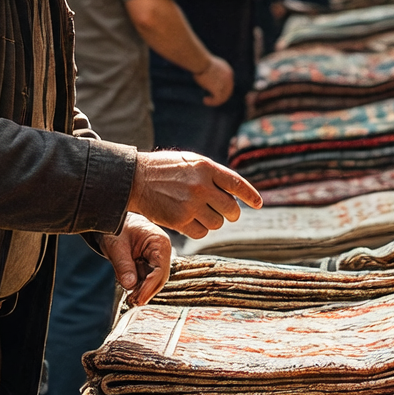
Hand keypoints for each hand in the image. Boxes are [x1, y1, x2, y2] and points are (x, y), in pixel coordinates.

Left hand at [99, 214, 173, 304]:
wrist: (111, 220)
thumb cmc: (116, 228)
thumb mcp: (116, 245)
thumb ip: (123, 265)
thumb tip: (130, 285)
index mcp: (159, 242)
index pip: (160, 269)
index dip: (149, 286)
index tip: (139, 298)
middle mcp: (161, 250)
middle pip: (159, 277)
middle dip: (146, 291)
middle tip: (133, 302)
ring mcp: (156, 257)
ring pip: (154, 280)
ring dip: (143, 290)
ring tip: (131, 299)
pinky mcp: (148, 262)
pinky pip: (147, 278)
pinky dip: (139, 286)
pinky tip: (131, 293)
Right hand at [128, 149, 263, 238]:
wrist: (135, 179)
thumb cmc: (163, 169)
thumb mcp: (190, 162)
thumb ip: (211, 174)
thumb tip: (234, 192)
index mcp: (206, 167)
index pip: (237, 183)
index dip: (250, 195)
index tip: (258, 204)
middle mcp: (202, 185)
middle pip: (231, 208)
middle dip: (231, 213)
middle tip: (226, 213)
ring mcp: (191, 204)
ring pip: (218, 223)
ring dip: (213, 221)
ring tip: (201, 213)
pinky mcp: (180, 220)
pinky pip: (202, 232)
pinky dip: (199, 229)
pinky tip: (190, 221)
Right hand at [195, 54, 234, 107]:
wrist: (200, 61)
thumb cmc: (199, 62)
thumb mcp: (207, 67)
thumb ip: (210, 75)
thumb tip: (206, 85)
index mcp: (227, 70)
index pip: (228, 83)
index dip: (221, 88)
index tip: (211, 91)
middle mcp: (229, 77)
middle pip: (228, 91)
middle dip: (219, 95)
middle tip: (210, 98)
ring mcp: (225, 84)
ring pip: (224, 97)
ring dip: (215, 100)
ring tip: (206, 100)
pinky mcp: (219, 89)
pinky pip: (218, 100)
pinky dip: (212, 102)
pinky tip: (205, 100)